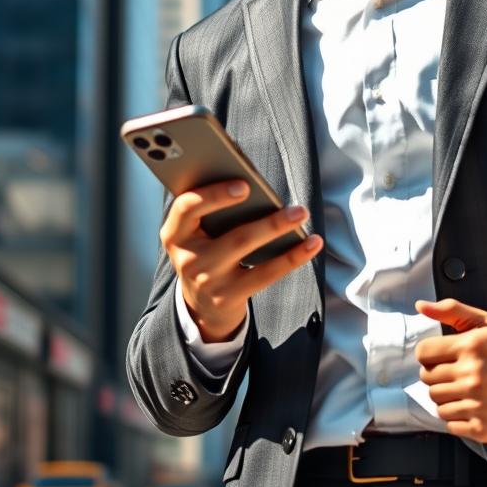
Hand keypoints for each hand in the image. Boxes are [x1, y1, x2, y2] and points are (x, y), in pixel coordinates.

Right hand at [160, 179, 322, 341]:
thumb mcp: (197, 232)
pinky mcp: (228, 297)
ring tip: (302, 215)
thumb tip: (252, 183)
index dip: (214, 195)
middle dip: (267, 220)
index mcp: (175, 233)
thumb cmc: (206, 250)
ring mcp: (207, 281)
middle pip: (232, 235)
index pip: (186, 208)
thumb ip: (211, 209)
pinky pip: (265, 274)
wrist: (200, 303)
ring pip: (248, 250)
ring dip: (279, 230)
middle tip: (294, 206)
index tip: (245, 185)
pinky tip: (312, 244)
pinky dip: (292, 257)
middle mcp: (187, 259)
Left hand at [415, 298, 486, 444]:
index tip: (443, 357)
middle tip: (458, 375)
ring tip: (467, 391)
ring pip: (436, 403)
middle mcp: (472, 375)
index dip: (430, 355)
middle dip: (438, 376)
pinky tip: (474, 407)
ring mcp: (476, 403)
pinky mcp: (480, 428)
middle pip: (427, 379)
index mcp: (471, 346)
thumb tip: (420, 306)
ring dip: (447, 398)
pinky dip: (457, 418)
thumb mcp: (486, 324)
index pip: (423, 353)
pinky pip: (449, 424)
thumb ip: (452, 310)